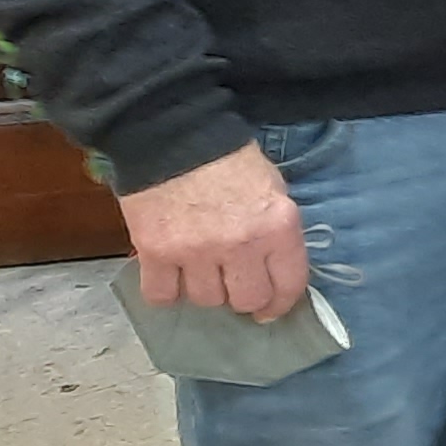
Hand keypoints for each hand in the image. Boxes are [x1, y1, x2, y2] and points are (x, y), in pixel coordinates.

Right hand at [120, 142, 308, 319]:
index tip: (271, 308)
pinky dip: (166, 291)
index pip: (288, 285)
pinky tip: (171, 275)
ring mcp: (196, 252)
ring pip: (206, 300)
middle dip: (243, 296)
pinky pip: (162, 296)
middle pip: (246, 300)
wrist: (174, 137)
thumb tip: (274, 272)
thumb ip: (276, 233)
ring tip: (201, 268)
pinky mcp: (156, 252)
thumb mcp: (273, 191)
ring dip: (205, 289)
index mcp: (278, 226)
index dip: (280, 304)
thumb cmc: (230, 161)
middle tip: (234, 284)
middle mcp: (241, 245)